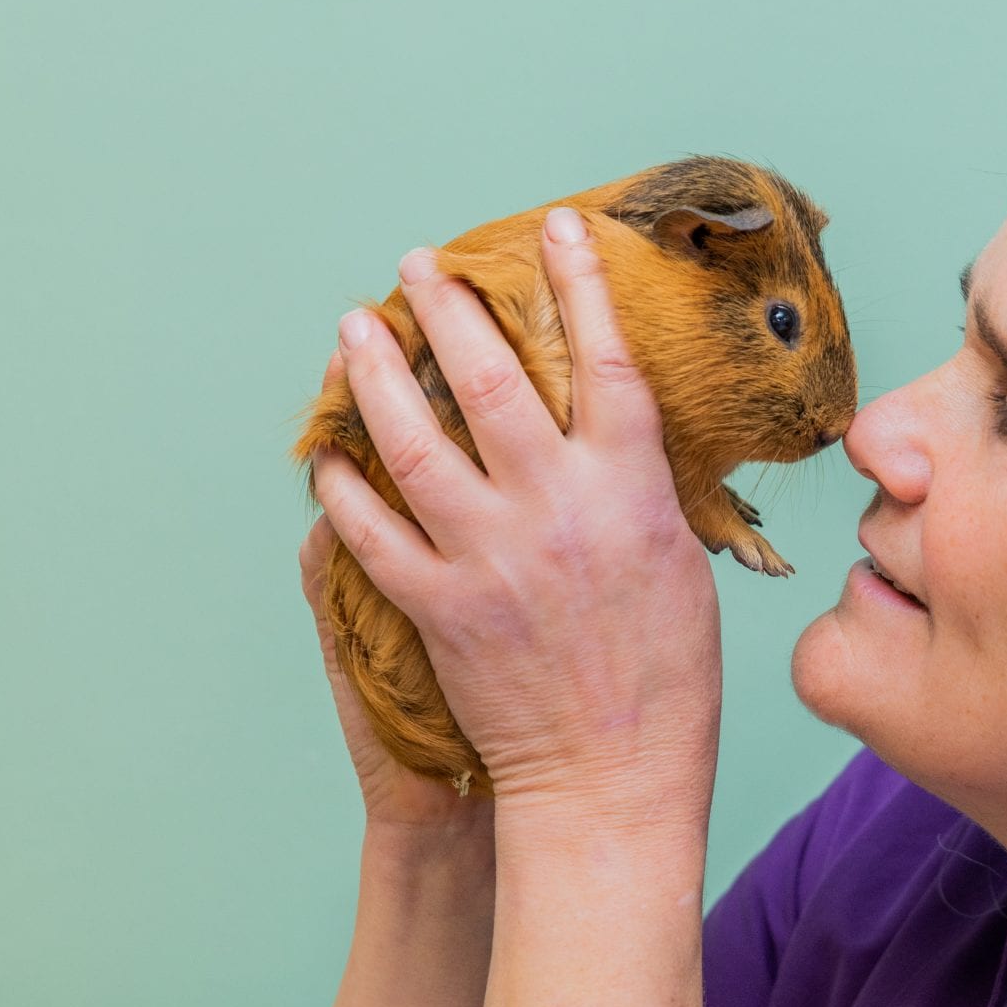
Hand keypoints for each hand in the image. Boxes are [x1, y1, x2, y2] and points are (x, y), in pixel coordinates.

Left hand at [308, 209, 720, 832]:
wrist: (613, 778)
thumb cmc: (666, 682)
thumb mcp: (679, 564)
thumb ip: (640, 490)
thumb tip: (614, 434)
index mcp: (629, 490)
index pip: (606, 357)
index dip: (581, 282)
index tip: (558, 227)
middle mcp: (554, 507)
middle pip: (489, 375)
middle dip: (449, 305)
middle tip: (419, 264)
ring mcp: (488, 555)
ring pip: (411, 437)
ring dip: (374, 372)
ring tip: (354, 326)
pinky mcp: (437, 606)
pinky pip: (371, 531)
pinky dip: (343, 486)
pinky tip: (327, 454)